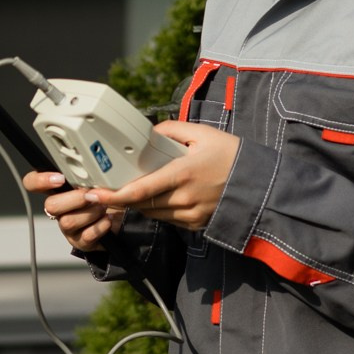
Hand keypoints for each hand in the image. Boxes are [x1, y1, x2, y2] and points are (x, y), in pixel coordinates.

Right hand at [24, 169, 126, 251]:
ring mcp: (68, 228)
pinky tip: (107, 221)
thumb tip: (88, 182)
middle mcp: (58, 210)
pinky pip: (85, 236)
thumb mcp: (97, 180)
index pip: (32, 183)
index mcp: (57, 191)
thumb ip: (88, 176)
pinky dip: (99, 227)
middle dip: (74, 199)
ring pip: (68, 222)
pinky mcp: (81, 242)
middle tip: (91, 195)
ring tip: (103, 208)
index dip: (39, 180)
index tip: (59, 178)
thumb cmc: (106, 196)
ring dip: (90, 213)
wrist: (122, 219)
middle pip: (50, 205)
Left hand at [94, 122, 239, 230]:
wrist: (260, 184)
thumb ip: (172, 130)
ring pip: (152, 213)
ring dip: (139, 203)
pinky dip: (157, 209)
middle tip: (106, 188)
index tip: (94, 192)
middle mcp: (184, 199)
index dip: (113, 195)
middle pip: (140, 204)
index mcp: (182, 175)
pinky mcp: (195, 224)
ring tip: (132, 189)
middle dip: (121, 198)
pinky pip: (167, 219)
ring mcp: (190, 215)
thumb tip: (150, 132)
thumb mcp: (202, 134)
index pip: (139, 191)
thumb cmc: (231, 156)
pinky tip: (158, 196)